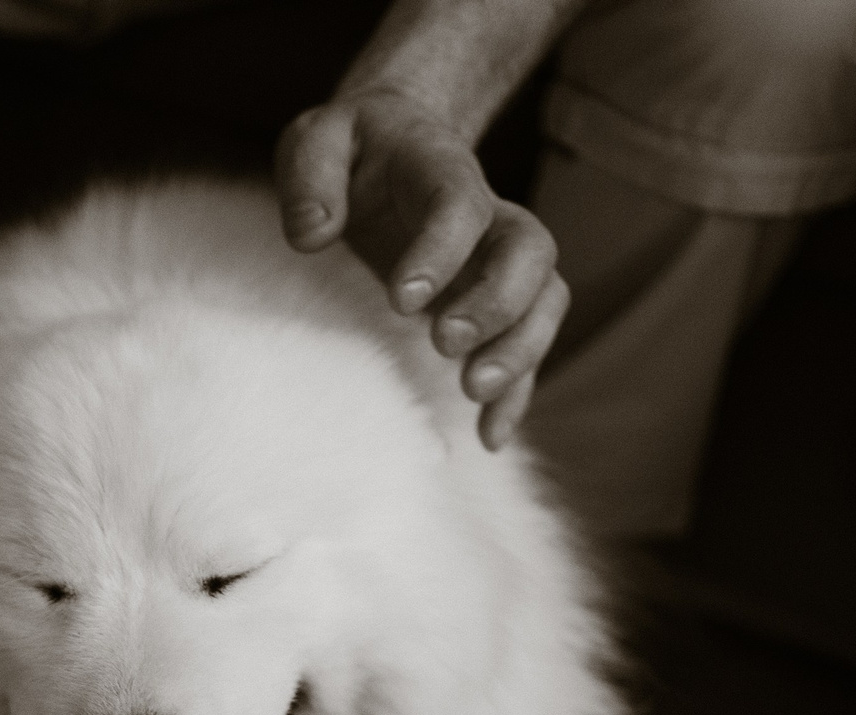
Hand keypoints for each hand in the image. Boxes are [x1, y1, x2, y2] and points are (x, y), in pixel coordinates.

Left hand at [277, 90, 567, 449]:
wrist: (391, 148)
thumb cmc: (350, 149)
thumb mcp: (316, 138)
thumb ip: (310, 173)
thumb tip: (313, 233)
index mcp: (441, 168)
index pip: (461, 204)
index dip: (442, 252)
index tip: (401, 300)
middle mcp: (487, 215)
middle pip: (531, 250)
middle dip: (496, 304)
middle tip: (445, 344)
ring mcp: (496, 262)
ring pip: (545, 299)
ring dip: (520, 350)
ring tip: (473, 391)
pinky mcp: (494, 304)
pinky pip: (526, 345)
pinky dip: (516, 394)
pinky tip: (488, 436)